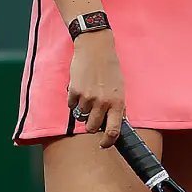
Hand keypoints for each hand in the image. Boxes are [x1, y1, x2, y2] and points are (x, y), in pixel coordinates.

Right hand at [67, 32, 124, 146]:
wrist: (95, 47)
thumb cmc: (109, 67)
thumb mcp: (120, 87)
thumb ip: (118, 106)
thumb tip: (117, 123)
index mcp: (117, 102)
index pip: (113, 131)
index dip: (108, 142)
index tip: (103, 144)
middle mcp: (102, 102)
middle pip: (92, 127)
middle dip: (91, 124)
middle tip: (92, 114)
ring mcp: (87, 97)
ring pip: (81, 115)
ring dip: (82, 108)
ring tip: (88, 93)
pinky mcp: (74, 91)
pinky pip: (71, 104)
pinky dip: (74, 99)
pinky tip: (80, 87)